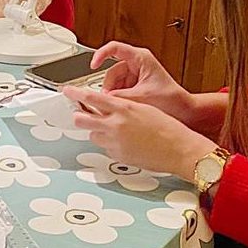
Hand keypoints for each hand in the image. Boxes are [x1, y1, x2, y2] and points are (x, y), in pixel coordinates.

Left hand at [63, 86, 215, 181]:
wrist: (180, 150)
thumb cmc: (168, 128)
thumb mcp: (144, 108)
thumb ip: (123, 107)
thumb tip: (108, 106)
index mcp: (124, 108)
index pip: (91, 97)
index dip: (75, 93)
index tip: (67, 91)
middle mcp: (116, 125)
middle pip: (81, 119)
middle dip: (79, 116)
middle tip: (80, 114)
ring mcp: (115, 142)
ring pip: (92, 135)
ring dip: (96, 131)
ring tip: (112, 131)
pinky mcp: (117, 156)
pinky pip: (105, 148)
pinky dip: (109, 144)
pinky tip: (124, 142)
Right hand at [92, 41, 195, 122]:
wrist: (183, 110)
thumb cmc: (171, 99)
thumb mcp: (141, 97)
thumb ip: (118, 96)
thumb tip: (101, 98)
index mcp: (141, 58)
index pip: (114, 48)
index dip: (100, 55)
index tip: (93, 65)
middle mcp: (137, 64)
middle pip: (112, 70)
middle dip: (108, 86)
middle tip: (107, 99)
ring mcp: (136, 74)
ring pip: (114, 81)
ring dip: (113, 93)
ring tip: (117, 104)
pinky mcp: (135, 84)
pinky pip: (119, 88)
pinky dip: (118, 97)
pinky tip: (122, 105)